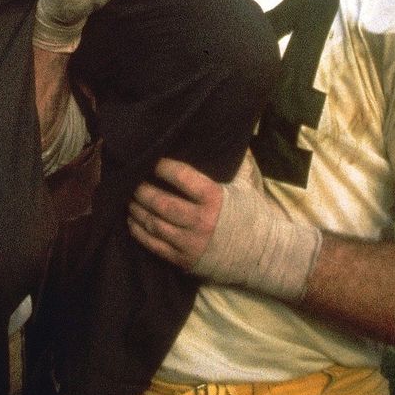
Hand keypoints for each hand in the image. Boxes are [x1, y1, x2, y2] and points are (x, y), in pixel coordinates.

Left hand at [129, 154, 320, 299]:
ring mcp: (192, 243)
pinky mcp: (186, 261)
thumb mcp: (247, 184)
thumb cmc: (253, 215)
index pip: (181, 177)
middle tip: (131, 181)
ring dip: (137, 211)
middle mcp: (201, 221)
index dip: (162, 167)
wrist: (265, 255)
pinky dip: (140, 233)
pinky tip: (133, 222)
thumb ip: (237, 160)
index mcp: (214, 197)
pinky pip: (155, 246)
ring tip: (129, 199)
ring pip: (154, 224)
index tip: (151, 160)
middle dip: (141, 191)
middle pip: (160, 203)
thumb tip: (234, 133)